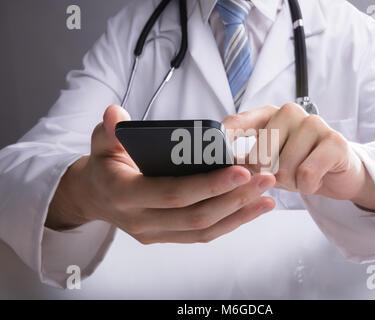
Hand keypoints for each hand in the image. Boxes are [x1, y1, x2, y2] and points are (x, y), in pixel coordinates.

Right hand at [46, 105, 275, 243]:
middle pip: (196, 215)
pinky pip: (203, 235)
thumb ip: (109, 129)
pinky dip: (231, 223)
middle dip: (234, 198)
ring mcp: (155, 233)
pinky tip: (253, 208)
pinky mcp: (167, 237)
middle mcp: (141, 221)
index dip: (208, 184)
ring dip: (239, 213)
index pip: (173, 193)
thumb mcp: (101, 143)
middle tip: (265, 179)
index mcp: (126, 195)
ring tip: (267, 196)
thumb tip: (116, 114)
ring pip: (204, 229)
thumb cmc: (104, 166)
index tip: (241, 170)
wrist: (95, 197)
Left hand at [223, 103, 374, 211]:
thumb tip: (214, 168)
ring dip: (290, 183)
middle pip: (259, 155)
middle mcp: (289, 113)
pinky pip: (306, 174)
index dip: (222, 139)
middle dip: (267, 177)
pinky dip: (306, 187)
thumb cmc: (297, 166)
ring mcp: (313, 123)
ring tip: (299, 176)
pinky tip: (314, 180)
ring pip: (283, 168)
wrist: (337, 174)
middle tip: (282, 175)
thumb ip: (242, 161)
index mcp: (268, 115)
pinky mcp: (334, 140)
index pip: (238, 122)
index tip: (209, 155)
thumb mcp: (266, 163)